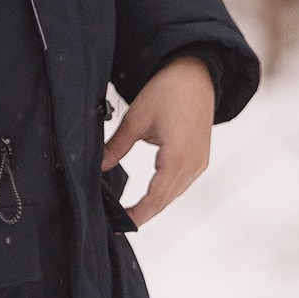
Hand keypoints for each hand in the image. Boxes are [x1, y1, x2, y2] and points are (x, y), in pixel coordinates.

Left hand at [102, 53, 215, 227]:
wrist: (196, 73)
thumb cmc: (169, 90)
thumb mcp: (136, 119)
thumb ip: (116, 146)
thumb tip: (98, 167)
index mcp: (178, 157)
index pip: (155, 198)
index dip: (136, 215)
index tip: (119, 224)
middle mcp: (193, 164)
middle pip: (165, 201)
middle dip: (142, 214)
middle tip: (118, 223)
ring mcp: (199, 163)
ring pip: (174, 195)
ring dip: (153, 205)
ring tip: (129, 214)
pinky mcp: (200, 158)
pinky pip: (181, 184)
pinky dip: (164, 193)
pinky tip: (149, 197)